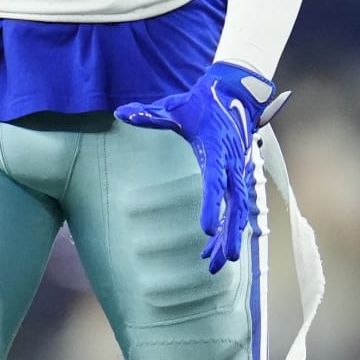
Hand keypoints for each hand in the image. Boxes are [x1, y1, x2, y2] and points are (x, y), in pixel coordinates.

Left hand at [115, 63, 287, 272]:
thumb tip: (120, 112)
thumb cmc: (201, 103)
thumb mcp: (176, 108)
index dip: (211, 206)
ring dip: (230, 238)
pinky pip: (236, 207)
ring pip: (238, 211)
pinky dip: (228, 229)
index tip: (206, 230)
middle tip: (224, 260)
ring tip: (218, 266)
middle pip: (235, 204)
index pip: (215, 181)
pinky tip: (215, 251)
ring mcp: (239, 171)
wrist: (234, 93)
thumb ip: (149, 114)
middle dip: (230, 233)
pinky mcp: (239, 176)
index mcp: (216, 148)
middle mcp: (232, 163)